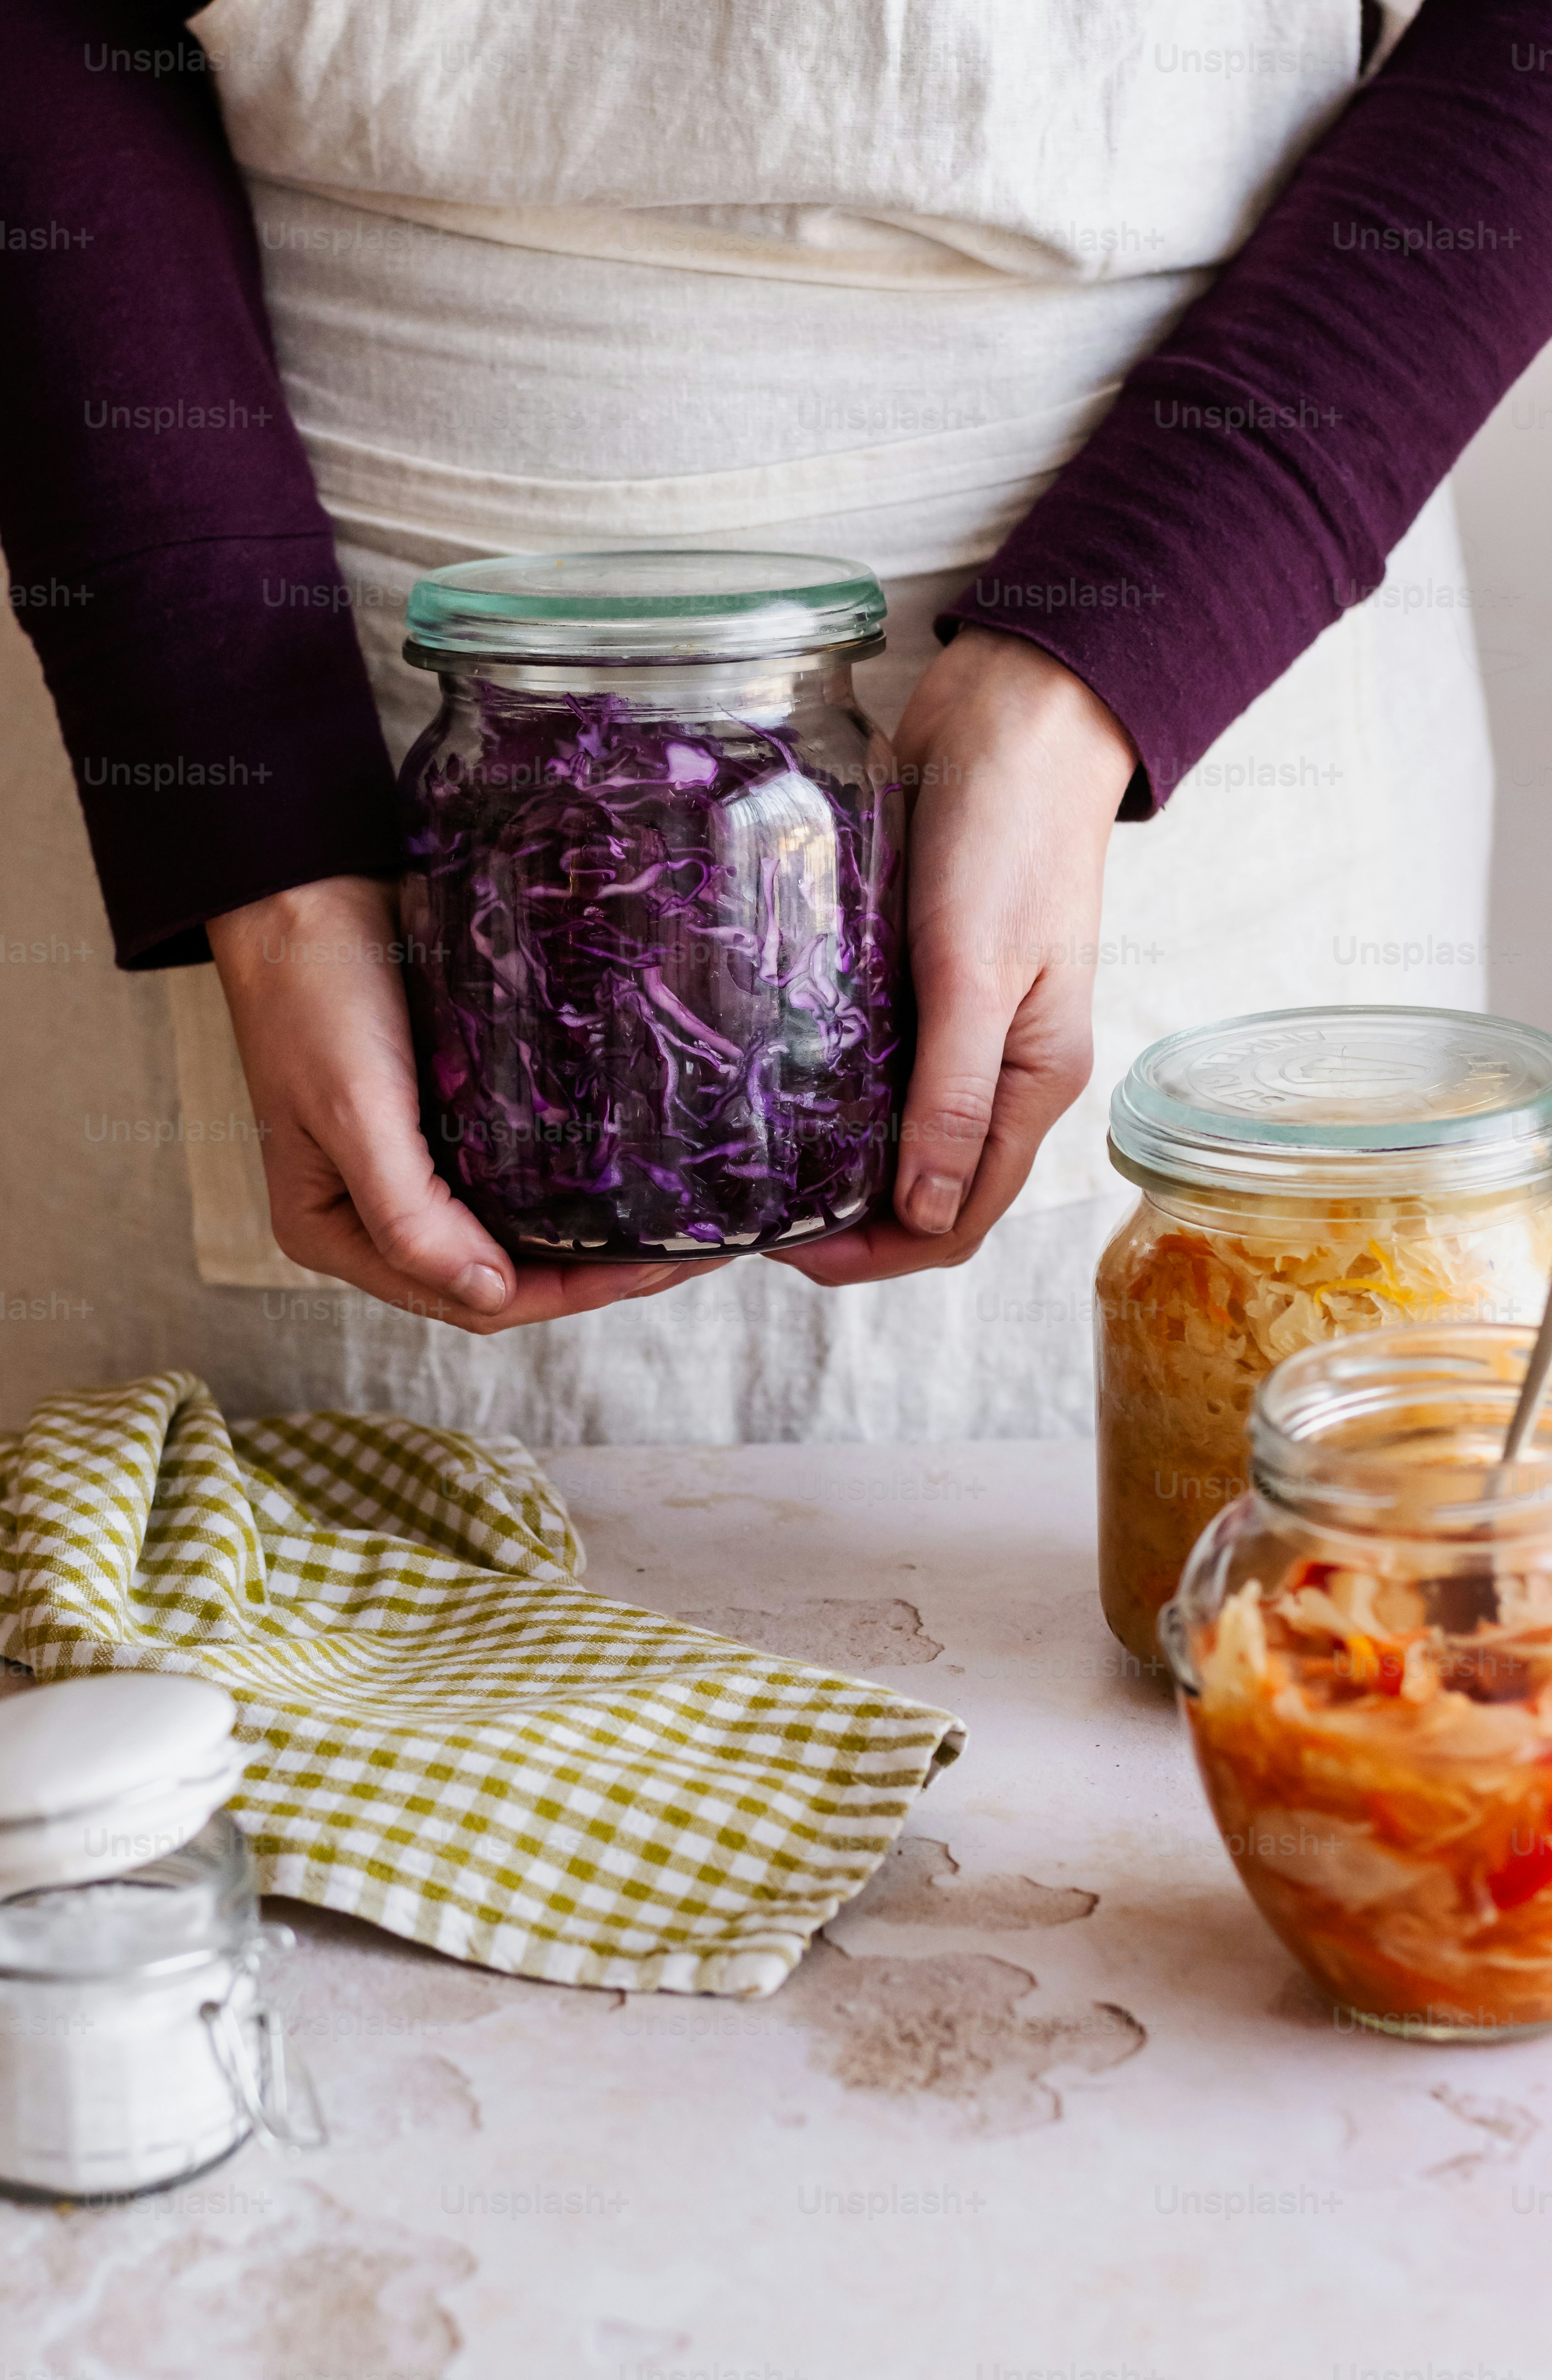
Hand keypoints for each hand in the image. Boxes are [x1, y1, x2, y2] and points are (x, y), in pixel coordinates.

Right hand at [207, 876, 705, 1330]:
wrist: (303, 883)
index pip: (466, 1298)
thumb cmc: (313, 991)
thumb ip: (408, 1215)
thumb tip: (489, 1293)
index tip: (645, 1267)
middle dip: (592, 1273)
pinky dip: (573, 1181)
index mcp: (336, 1231)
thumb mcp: (352, 1109)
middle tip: (686, 1251)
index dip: (561, 1295)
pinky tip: (630, 1169)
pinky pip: (517, 1170)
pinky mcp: (445, 1115)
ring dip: (592, 1234)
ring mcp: (412, 1164)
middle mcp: (375, 1212)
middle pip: (500, 1273)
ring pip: (516, 1228)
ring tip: (676, 1223)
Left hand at [771, 627, 1137, 1287]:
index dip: (875, 1253)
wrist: (1018, 711)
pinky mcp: (918, 978)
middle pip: (922, 1189)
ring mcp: (959, 1026)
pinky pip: (872, 1063)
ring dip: (831, 1163)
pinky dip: (826, 1092)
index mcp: (1032, 1082)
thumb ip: (952, 1094)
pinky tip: (764, 1090)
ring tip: (743, 1169)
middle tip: (743, 1219)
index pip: (957, 1219)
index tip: (783, 1250)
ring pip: (892, 1131)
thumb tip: (921, 1214)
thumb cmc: (1011, 831)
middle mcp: (998, 1069)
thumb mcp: (980, 970)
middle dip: (845, 1224)